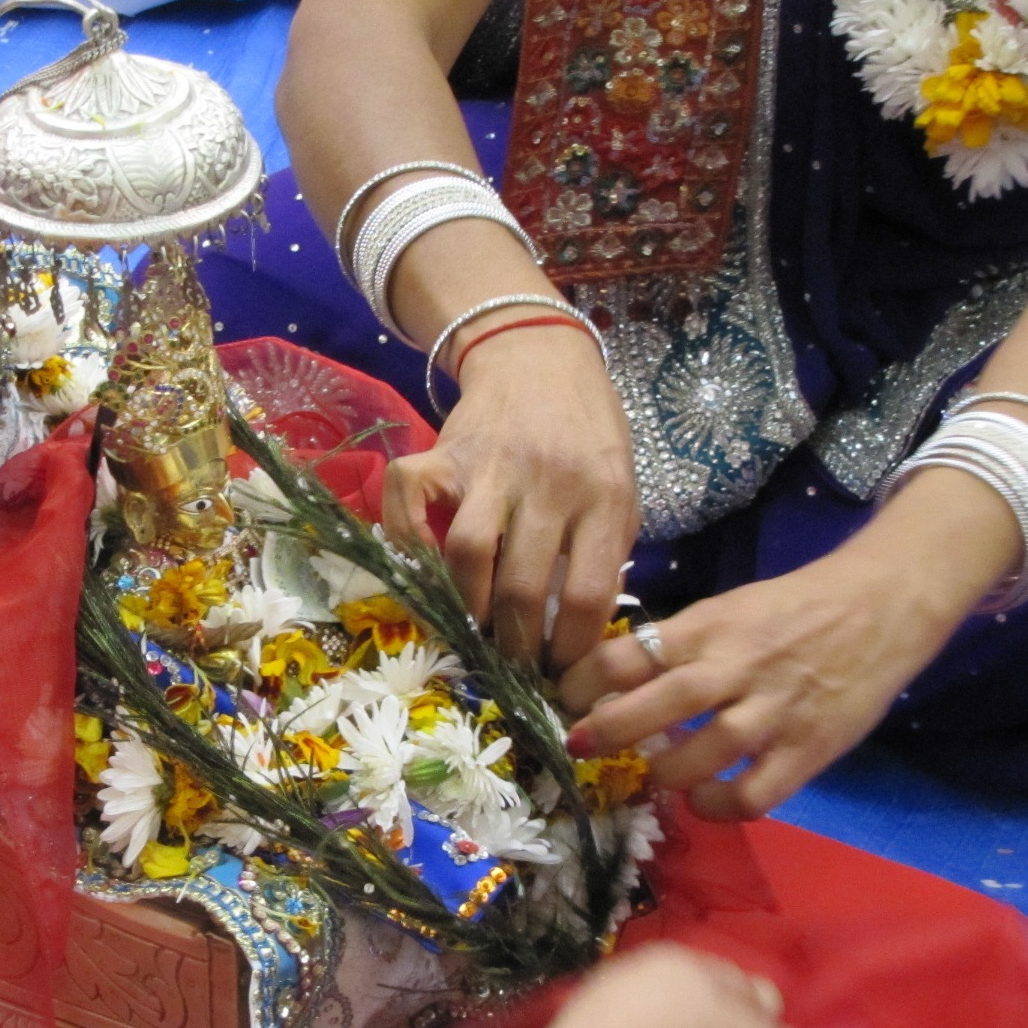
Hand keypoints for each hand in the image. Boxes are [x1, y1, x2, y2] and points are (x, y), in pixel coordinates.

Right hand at [383, 325, 638, 670]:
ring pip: (468, 555)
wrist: (541, 357)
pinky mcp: (442, 451)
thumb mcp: (620, 491)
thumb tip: (573, 632)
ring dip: (467, 607)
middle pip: (524, 587)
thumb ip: (604, 553)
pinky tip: (424, 568)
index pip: (589, 595)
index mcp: (604, 497)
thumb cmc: (587, 436)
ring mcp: (490, 467)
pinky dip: (407, 542)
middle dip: (515, 645)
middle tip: (511, 664)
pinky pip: (407, 502)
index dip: (571, 649)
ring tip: (473, 628)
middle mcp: (548, 483)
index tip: (560, 671)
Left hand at [559, 543, 964, 819]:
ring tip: (651, 775)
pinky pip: (752, 795)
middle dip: (607, 731)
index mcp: (708, 627)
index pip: (630, 653)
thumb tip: (616, 679)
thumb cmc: (794, 608)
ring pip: (701, 755)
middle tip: (578, 747)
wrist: (881, 606)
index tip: (564, 697)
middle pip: (657, 704)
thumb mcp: (729, 608)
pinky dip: (717, 806)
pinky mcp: (807, 750)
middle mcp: (735, 668)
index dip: (586, 679)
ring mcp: (772, 712)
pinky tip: (702, 801)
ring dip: (663, 773)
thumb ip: (682, 644)